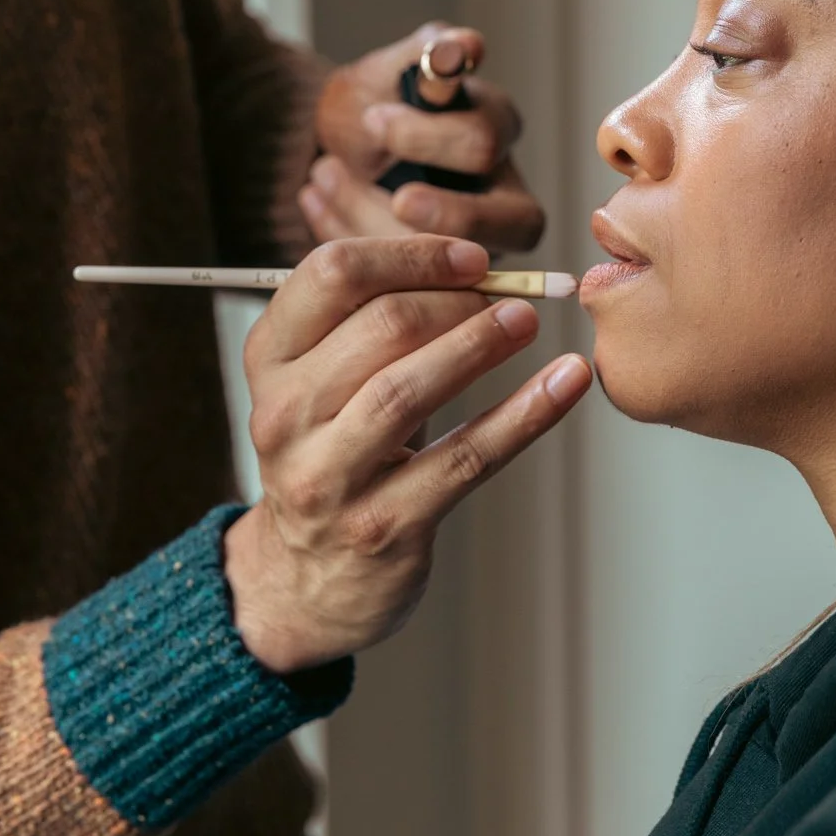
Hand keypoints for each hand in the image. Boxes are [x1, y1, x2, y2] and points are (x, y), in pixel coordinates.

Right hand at [224, 236, 592, 674]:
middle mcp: (286, 415)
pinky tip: (565, 383)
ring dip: (479, 345)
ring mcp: (330, 477)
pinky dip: (525, 415)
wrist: (303, 580)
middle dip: (454, 299)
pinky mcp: (384, 526)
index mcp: (270, 361)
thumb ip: (370, 318)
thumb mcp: (322, 381)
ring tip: (527, 323)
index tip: (470, 259)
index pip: (329, 274)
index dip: (409, 254)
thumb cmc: (333, 455)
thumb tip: (473, 262)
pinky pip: (465, 459)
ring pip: (407, 391)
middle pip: (376, 328)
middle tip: (510, 295)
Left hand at [312, 24, 546, 254]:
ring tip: (322, 177)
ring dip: (373, 221)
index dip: (427, 138)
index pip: (485, 142)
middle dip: (432, 206)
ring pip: (452, 259)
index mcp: (495, 127)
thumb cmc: (375, 103)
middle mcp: (503, 190)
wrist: (338, 142)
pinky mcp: (442, 276)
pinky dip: (352, 237)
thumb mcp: (390, 71)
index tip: (374, 121)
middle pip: (500, 218)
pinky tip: (316, 201)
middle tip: (366, 177)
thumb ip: (424, 55)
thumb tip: (464, 46)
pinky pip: (412, 281)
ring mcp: (477, 241)